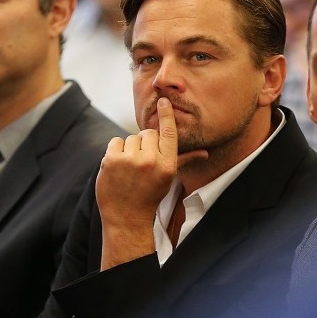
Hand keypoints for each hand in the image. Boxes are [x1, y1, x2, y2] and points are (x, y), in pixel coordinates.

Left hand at [96, 98, 203, 269]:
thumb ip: (185, 160)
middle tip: (142, 163)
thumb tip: (205, 153)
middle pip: (148, 133)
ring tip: (130, 168)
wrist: (126, 217)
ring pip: (131, 138)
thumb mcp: (169, 178)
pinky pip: (115, 142)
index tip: (163, 100)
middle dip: (145, 143)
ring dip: (130, 149)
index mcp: (167, 164)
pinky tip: (118, 167)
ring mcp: (129, 161)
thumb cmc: (150, 195)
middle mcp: (150, 161)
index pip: (168, 132)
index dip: (166, 115)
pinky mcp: (111, 161)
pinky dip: (115, 151)